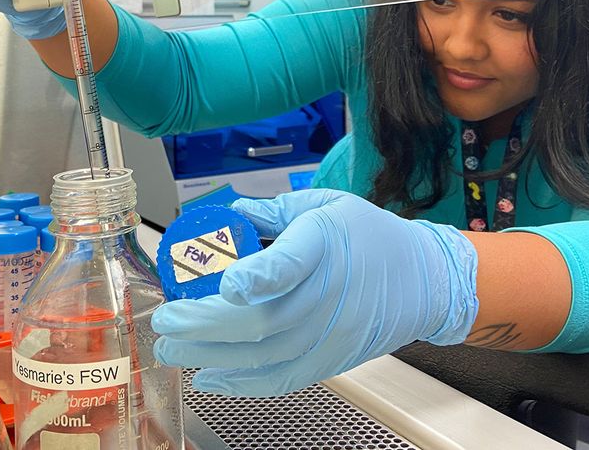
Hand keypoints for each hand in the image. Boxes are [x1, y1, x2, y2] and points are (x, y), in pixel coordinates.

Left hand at [151, 189, 479, 396]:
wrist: (424, 280)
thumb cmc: (371, 236)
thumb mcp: (325, 204)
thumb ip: (272, 212)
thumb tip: (224, 217)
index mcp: (326, 243)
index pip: (290, 264)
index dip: (258, 276)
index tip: (225, 283)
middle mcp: (329, 294)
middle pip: (263, 318)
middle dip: (204, 323)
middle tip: (165, 321)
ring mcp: (332, 334)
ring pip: (264, 355)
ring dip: (210, 356)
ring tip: (171, 350)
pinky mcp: (332, 360)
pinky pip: (282, 379)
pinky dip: (243, 384)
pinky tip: (210, 378)